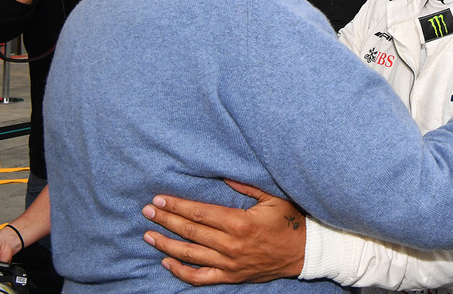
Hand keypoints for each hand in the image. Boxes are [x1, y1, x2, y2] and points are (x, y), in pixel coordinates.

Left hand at [142, 180, 304, 285]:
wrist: (305, 252)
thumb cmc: (290, 220)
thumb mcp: (272, 197)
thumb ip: (246, 186)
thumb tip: (222, 174)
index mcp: (240, 223)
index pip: (200, 214)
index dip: (177, 206)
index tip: (159, 199)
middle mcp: (232, 245)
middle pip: (190, 232)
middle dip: (166, 220)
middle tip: (147, 211)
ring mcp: (230, 264)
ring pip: (190, 255)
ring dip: (166, 245)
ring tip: (148, 235)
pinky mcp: (232, 277)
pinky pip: (201, 278)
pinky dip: (181, 272)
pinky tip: (167, 262)